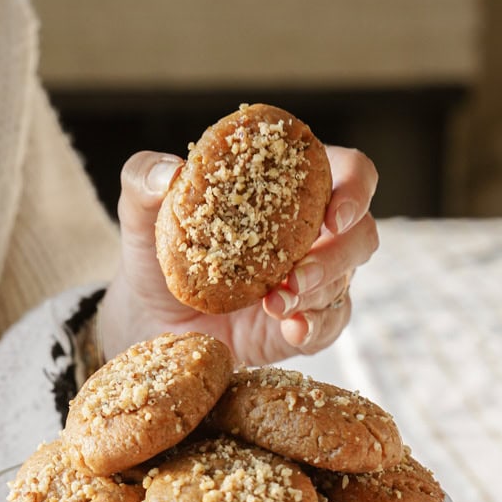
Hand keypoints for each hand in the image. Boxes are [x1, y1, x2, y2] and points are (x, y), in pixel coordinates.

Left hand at [99, 145, 378, 366]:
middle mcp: (314, 231)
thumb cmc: (157, 250)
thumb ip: (145, 178)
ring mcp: (314, 280)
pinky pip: (329, 325)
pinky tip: (292, 329)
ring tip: (276, 303)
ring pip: (346, 280)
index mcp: (292, 186)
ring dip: (319, 289)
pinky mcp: (305, 323)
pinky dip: (315, 326)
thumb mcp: (140, 212)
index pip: (349, 172)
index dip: (356, 188)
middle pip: (361, 233)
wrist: (148, 318)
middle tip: (299, 272)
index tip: (334, 213)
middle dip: (339, 253)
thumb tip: (171, 172)